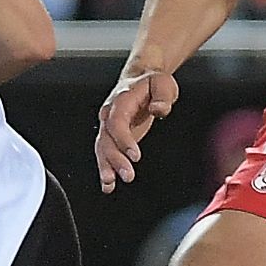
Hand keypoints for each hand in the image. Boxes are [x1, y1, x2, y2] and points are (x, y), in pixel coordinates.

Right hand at [94, 66, 180, 191]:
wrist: (140, 79)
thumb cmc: (152, 83)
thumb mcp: (163, 84)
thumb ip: (162, 96)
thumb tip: (158, 109)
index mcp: (121, 100)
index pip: (117, 122)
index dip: (123, 139)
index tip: (135, 155)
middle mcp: (110, 113)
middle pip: (107, 138)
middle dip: (115, 159)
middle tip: (128, 175)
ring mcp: (109, 126)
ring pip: (102, 148)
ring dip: (105, 166)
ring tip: (110, 184)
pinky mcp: (112, 136)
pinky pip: (104, 153)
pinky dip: (105, 168)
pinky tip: (108, 185)